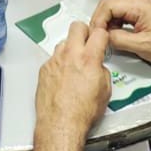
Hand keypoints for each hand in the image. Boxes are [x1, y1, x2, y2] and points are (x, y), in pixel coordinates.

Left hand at [35, 21, 111, 136]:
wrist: (61, 123)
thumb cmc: (82, 112)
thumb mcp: (105, 91)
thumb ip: (103, 71)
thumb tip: (98, 67)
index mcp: (89, 58)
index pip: (99, 32)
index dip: (102, 35)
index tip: (102, 39)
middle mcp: (70, 55)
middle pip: (76, 27)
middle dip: (84, 32)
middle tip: (87, 42)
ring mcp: (55, 61)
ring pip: (63, 42)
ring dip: (70, 49)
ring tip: (74, 64)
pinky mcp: (44, 69)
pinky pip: (53, 59)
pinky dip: (59, 64)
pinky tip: (63, 78)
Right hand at [91, 0, 150, 66]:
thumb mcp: (142, 46)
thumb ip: (119, 40)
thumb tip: (103, 37)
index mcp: (138, 5)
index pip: (106, 5)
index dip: (97, 21)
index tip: (95, 34)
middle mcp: (138, 0)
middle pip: (107, 5)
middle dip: (99, 21)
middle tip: (98, 37)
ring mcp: (139, 4)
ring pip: (112, 9)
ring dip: (106, 23)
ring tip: (108, 38)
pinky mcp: (140, 11)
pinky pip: (120, 13)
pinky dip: (114, 23)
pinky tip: (117, 35)